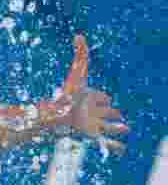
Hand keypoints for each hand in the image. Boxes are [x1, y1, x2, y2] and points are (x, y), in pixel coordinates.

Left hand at [52, 34, 128, 153]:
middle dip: (112, 112)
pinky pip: (106, 144)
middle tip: (119, 114)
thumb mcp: (78, 72)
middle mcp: (92, 112)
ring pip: (108, 126)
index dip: (102, 96)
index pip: (99, 97)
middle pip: (104, 112)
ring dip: (117, 128)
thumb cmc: (67, 94)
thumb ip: (80, 54)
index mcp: (89, 98)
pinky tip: (123, 150)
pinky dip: (115, 147)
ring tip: (126, 128)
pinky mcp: (92, 136)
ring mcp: (92, 125)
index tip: (105, 98)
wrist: (58, 116)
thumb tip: (79, 35)